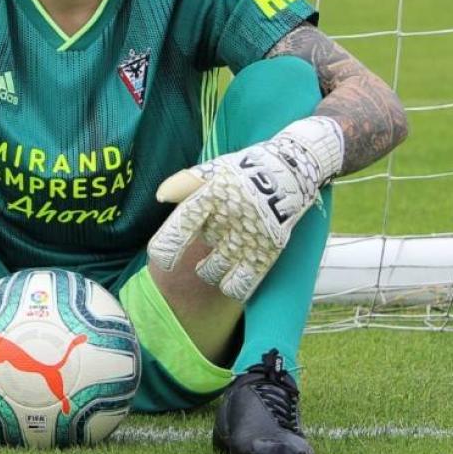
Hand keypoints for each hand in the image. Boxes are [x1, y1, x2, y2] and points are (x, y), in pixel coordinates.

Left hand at [147, 117, 342, 301]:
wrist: (292, 170)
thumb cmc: (247, 169)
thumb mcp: (216, 168)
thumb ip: (186, 182)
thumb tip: (160, 196)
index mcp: (214, 194)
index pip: (183, 225)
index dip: (167, 247)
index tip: (163, 259)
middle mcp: (231, 216)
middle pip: (199, 249)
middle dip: (194, 251)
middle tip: (204, 244)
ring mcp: (250, 235)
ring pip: (215, 269)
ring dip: (209, 269)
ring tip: (214, 260)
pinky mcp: (268, 250)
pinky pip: (242, 282)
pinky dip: (232, 286)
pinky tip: (229, 279)